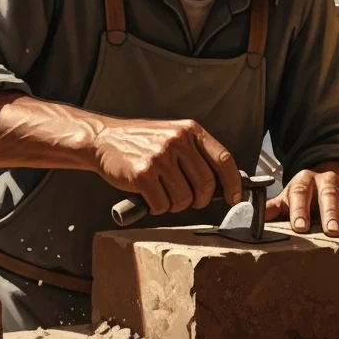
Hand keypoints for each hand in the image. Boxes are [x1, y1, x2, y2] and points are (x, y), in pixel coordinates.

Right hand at [90, 116, 242, 215]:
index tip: (234, 198)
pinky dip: (157, 207)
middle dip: (199, 200)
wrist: (104, 140)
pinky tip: (149, 196)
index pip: (224, 159)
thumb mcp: (173, 135)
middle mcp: (178, 141)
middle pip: (206, 184)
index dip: (233, 183)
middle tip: (187, 200)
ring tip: (162, 194)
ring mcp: (160, 157)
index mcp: (190, 130)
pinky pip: (162, 205)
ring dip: (175, 205)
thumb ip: (196, 153)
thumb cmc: (140, 142)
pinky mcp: (143, 174)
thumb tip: (222, 184)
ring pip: (184, 199)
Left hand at [265, 162, 338, 235]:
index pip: (300, 191)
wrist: (334, 175)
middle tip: (331, 231)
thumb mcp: (290, 198)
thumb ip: (274, 207)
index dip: (299, 209)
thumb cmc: (308, 195)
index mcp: (305, 180)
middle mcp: (327, 180)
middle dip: (330, 212)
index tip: (299, 227)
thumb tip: (246, 213)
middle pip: (328, 194)